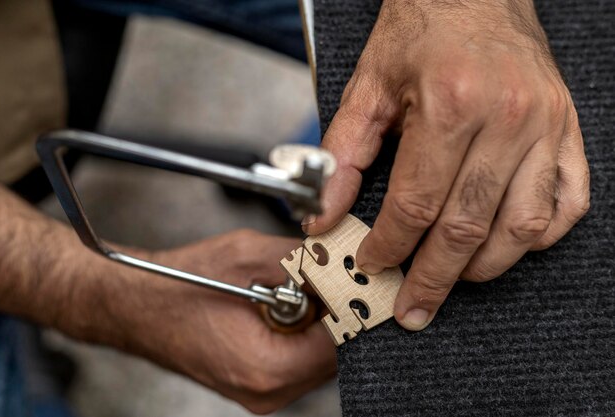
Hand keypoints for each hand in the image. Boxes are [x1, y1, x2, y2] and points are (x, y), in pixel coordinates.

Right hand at [71, 230, 335, 413]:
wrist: (134, 306)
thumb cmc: (176, 284)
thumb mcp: (246, 256)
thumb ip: (301, 259)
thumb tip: (339, 258)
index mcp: (266, 366)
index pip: (340, 340)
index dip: (349, 302)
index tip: (351, 275)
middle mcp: (268, 391)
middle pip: (335, 353)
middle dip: (333, 311)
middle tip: (322, 276)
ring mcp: (263, 394)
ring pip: (320, 358)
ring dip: (317, 322)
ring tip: (293, 290)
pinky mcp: (258, 385)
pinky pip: (299, 360)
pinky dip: (301, 333)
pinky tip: (281, 307)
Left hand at [305, 0, 589, 329]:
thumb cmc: (421, 31)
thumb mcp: (368, 88)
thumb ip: (341, 156)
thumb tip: (322, 216)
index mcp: (451, 106)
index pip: (416, 205)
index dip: (390, 246)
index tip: (374, 264)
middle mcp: (506, 119)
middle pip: (467, 227)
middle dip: (433, 278)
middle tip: (412, 307)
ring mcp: (545, 127)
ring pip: (520, 226)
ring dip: (484, 266)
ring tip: (453, 279)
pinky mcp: (568, 129)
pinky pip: (568, 202)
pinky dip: (539, 235)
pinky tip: (509, 243)